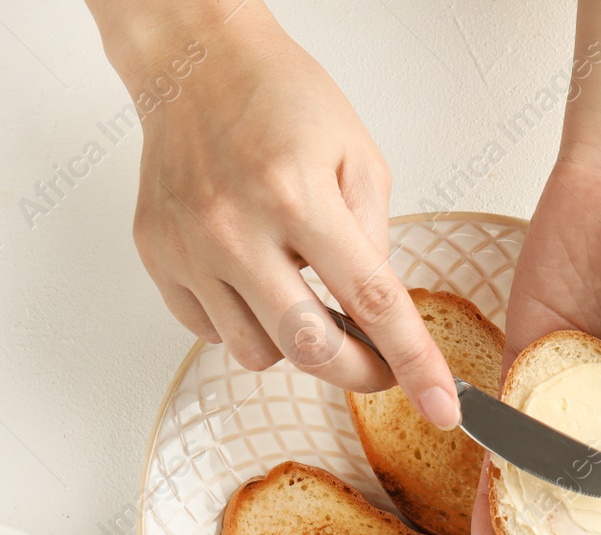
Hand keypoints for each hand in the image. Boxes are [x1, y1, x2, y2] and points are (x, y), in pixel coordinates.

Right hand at [88, 0, 460, 428]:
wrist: (194, 63)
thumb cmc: (281, 99)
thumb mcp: (359, 157)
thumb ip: (375, 240)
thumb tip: (379, 316)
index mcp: (298, 196)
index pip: (372, 302)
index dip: (415, 363)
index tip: (442, 406)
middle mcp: (236, 228)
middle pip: (311, 349)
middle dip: (359, 372)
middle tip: (380, 365)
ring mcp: (189, 248)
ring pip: (257, 353)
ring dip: (294, 343)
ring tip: (302, 293)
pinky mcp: (158, 258)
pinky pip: (210, 332)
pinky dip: (243, 322)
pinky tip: (254, 278)